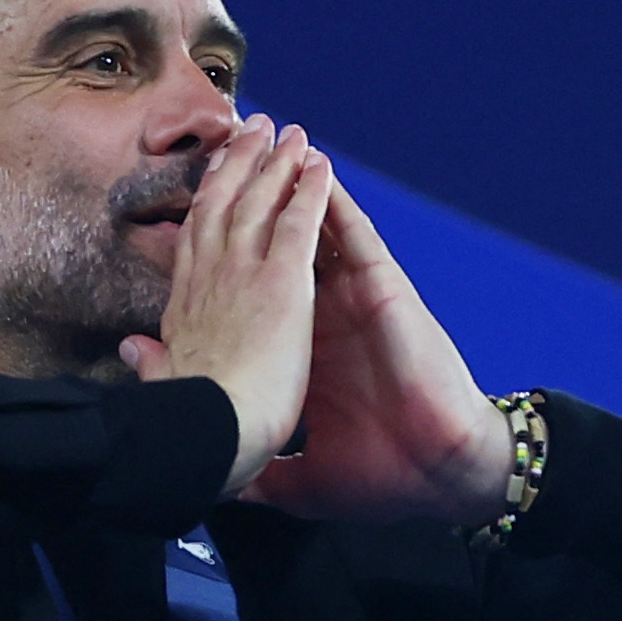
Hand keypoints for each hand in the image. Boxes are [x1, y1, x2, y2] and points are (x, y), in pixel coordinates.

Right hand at [120, 115, 329, 495]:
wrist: (213, 433)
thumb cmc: (190, 424)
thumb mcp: (161, 385)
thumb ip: (149, 362)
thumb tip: (130, 349)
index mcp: (184, 307)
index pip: (195, 240)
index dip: (205, 201)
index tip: (214, 173)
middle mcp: (208, 279)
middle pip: (221, 204)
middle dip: (238, 163)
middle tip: (252, 128)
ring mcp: (243, 274)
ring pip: (258, 202)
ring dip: (275, 163)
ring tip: (288, 132)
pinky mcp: (281, 282)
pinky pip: (298, 221)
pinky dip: (309, 189)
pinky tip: (319, 163)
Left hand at [239, 170, 511, 523]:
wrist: (434, 478)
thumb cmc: (376, 475)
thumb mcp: (292, 479)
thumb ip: (251, 472)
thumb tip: (214, 476)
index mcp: (297, 351)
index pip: (250, 292)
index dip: (221, 257)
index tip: (187, 229)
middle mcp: (320, 317)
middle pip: (273, 244)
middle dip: (248, 199)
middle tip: (220, 156)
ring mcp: (352, 301)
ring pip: (313, 229)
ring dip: (291, 184)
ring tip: (264, 141)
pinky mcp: (383, 294)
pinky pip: (357, 239)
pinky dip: (338, 203)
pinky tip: (318, 170)